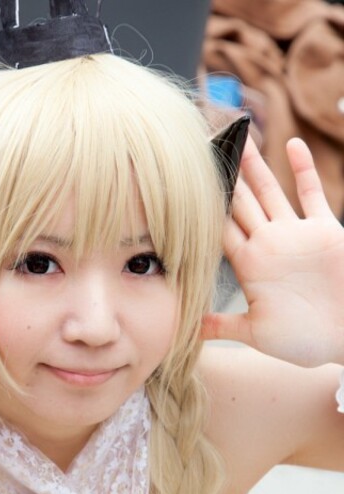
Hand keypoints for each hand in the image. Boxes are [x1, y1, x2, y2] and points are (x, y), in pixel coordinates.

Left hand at [202, 137, 343, 367]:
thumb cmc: (305, 341)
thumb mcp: (256, 334)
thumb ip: (223, 326)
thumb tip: (185, 329)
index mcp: (249, 267)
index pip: (219, 230)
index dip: (203, 208)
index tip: (183, 184)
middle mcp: (269, 246)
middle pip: (240, 204)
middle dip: (225, 178)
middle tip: (206, 148)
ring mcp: (296, 236)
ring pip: (270, 192)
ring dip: (256, 167)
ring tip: (240, 138)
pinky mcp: (324, 231)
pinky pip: (311, 194)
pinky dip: (303, 169)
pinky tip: (291, 144)